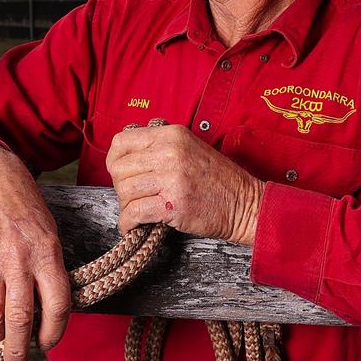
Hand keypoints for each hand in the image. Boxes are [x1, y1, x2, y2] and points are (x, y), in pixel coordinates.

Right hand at [0, 143, 70, 360]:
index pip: (57, 304)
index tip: (46, 344)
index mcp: (48, 253)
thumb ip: (50, 272)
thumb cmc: (27, 211)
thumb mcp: (50, 236)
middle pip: (21, 317)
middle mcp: (20, 258)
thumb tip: (48, 314)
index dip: (53, 332)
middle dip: (19, 348)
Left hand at [105, 124, 264, 244]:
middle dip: (121, 187)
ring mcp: (171, 178)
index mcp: (171, 134)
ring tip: (136, 212)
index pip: (122, 141)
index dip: (114, 160)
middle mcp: (169, 152)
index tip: (119, 173)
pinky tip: (133, 227)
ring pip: (124, 191)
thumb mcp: (190, 146)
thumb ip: (160, 145)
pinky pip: (134, 213)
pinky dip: (128, 223)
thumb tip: (125, 152)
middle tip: (133, 197)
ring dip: (125, 206)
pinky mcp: (173, 204)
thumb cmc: (217, 179)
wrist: (245, 204)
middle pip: (120, 168)